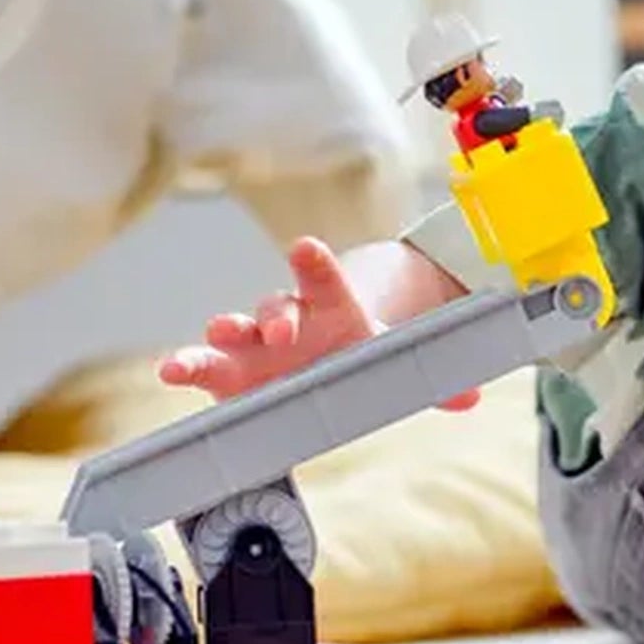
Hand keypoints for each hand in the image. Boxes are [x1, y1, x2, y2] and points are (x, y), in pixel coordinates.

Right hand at [157, 237, 480, 411]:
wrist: (326, 341)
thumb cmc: (355, 346)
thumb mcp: (394, 357)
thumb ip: (432, 380)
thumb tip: (471, 396)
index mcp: (331, 307)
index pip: (325, 280)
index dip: (315, 265)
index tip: (306, 248)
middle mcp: (289, 320)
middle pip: (273, 310)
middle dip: (267, 318)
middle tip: (265, 329)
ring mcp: (257, 345)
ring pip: (232, 338)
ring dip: (214, 345)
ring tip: (187, 360)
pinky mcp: (235, 372)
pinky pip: (210, 370)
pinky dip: (192, 371)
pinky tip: (172, 373)